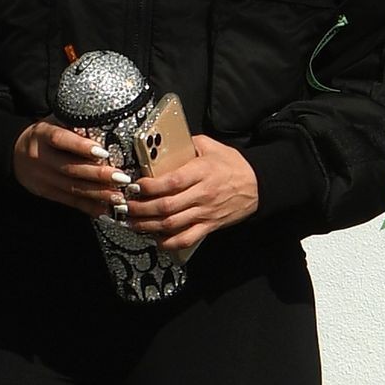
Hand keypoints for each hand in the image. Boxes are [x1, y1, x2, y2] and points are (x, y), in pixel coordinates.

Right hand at [12, 115, 121, 213]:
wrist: (14, 154)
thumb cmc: (43, 135)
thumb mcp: (52, 121)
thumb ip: (73, 121)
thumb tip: (104, 117)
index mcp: (42, 135)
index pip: (61, 140)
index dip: (81, 146)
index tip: (103, 152)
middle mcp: (41, 158)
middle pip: (70, 168)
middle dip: (98, 175)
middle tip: (122, 177)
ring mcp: (43, 178)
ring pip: (73, 188)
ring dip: (98, 193)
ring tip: (119, 196)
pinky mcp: (47, 193)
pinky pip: (70, 202)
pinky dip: (89, 207)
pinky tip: (105, 211)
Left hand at [125, 133, 258, 252]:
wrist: (258, 184)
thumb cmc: (234, 165)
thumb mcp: (212, 146)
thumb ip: (188, 144)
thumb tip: (165, 142)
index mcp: (201, 172)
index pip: (171, 182)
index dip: (149, 187)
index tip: (135, 186)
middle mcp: (202, 194)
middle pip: (166, 206)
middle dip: (141, 208)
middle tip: (126, 207)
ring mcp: (205, 212)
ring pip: (172, 224)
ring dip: (148, 226)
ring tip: (133, 223)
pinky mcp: (209, 225)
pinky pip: (187, 239)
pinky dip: (170, 242)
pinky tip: (157, 240)